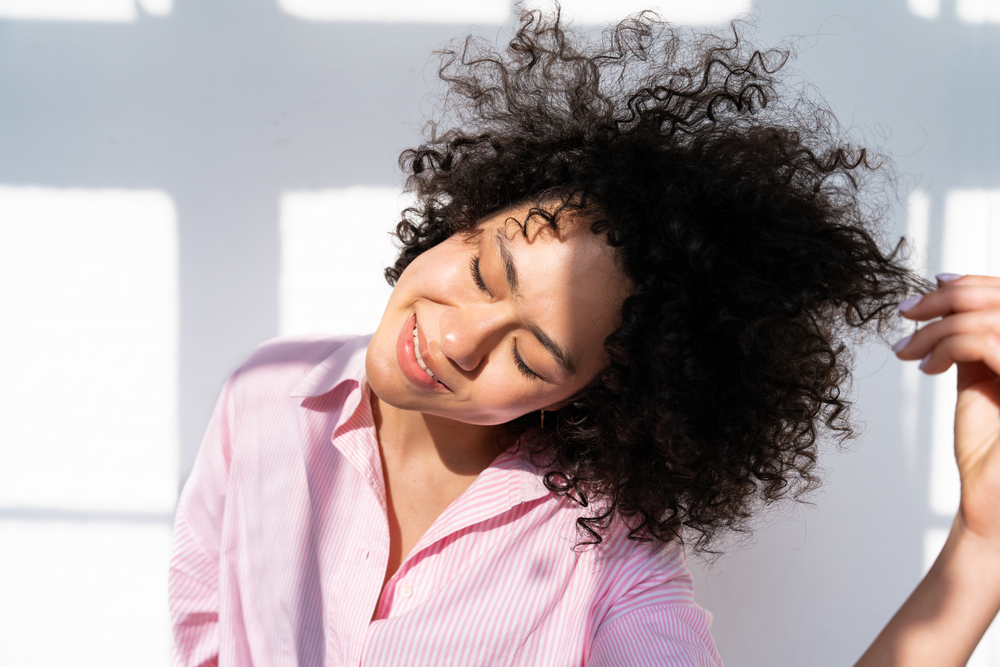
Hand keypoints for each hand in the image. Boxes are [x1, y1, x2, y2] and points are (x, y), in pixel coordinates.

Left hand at [893, 274, 999, 544]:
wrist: (994, 506)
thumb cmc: (990, 453)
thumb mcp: (981, 383)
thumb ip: (976, 343)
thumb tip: (951, 301)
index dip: (977, 284)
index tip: (934, 284)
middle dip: (947, 298)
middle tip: (905, 312)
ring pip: (988, 319)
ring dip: (935, 327)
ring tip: (907, 350)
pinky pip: (987, 342)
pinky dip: (945, 345)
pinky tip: (926, 367)